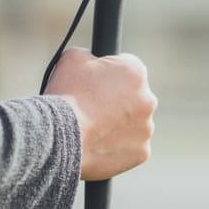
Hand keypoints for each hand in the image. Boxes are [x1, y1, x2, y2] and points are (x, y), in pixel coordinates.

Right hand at [44, 47, 156, 180]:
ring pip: (133, 124)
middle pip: (133, 98)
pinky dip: (118, 148)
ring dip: (118, 125)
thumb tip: (91, 60)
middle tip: (93, 110)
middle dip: (117, 102)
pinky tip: (98, 146)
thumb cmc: (66, 96)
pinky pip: (131, 148)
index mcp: (135, 72)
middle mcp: (148, 99)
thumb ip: (89, 55)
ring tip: (92, 130)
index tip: (95, 85)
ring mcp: (146, 129)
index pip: (126, 68)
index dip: (108, 76)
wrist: (60, 137)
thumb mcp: (72, 58)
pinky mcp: (141, 153)